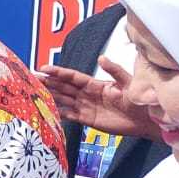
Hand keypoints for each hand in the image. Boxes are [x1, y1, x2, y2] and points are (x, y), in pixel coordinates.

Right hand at [39, 61, 161, 140]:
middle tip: (31, 79)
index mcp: (95, 84)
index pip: (73, 77)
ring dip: (50, 96)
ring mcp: (86, 107)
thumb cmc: (139, 99)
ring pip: (63, 100)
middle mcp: (88, 94)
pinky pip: (69, 115)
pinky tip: (46, 111)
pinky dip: (58, 113)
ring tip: (33, 93)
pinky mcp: (87, 119)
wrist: (146, 119)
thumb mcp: (129, 83)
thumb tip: (101, 58)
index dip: (58, 72)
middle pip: (64, 87)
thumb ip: (114, 71)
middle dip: (48, 83)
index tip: (43, 68)